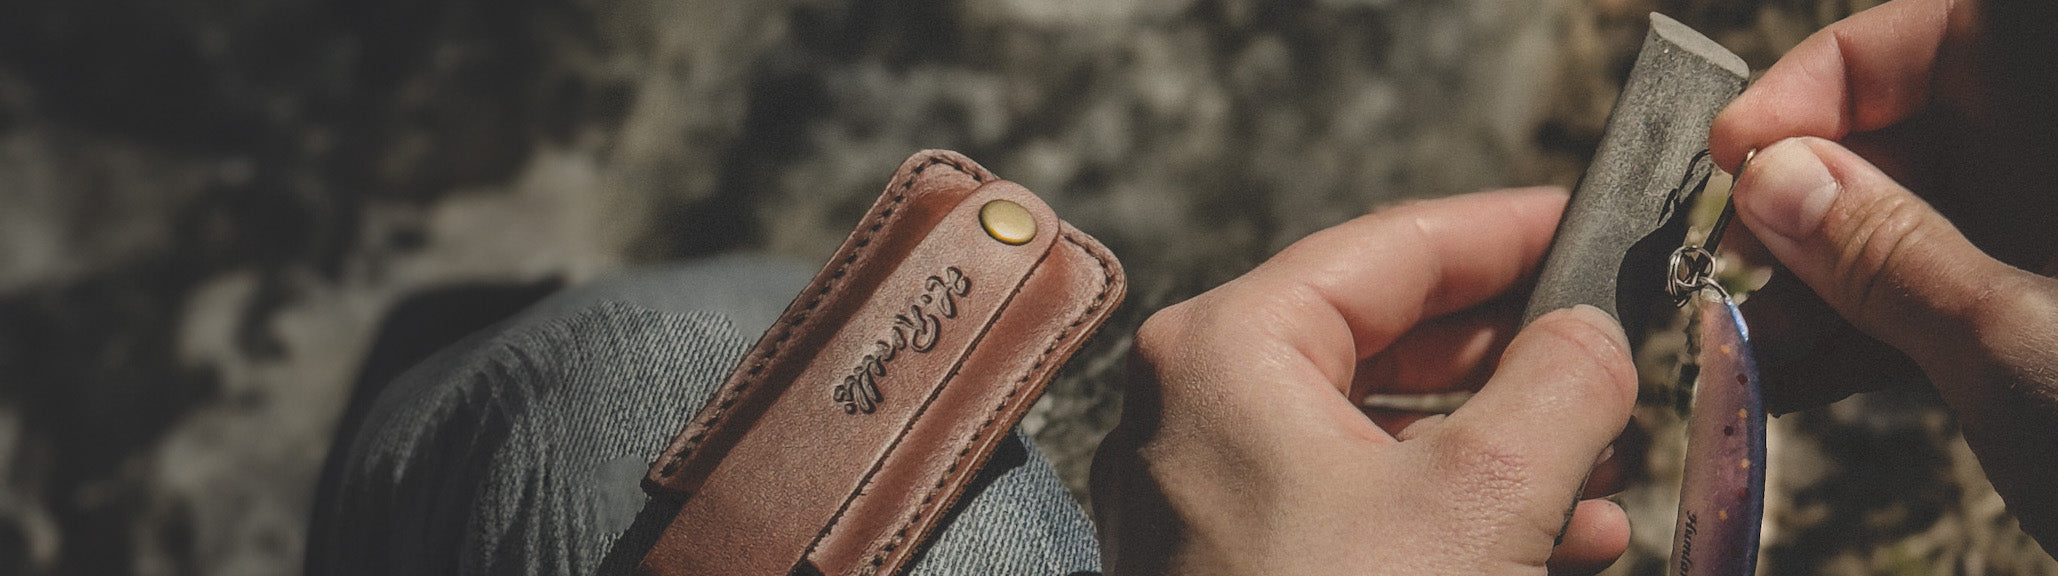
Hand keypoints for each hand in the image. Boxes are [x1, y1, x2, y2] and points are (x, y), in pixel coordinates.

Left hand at [1091, 188, 1636, 574]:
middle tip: (1610, 347)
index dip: (1503, 232)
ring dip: (1504, 445)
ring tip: (1609, 457)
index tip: (1588, 222)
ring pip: (1380, 433)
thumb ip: (1559, 383)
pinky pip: (1358, 509)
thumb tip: (1592, 329)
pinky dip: (1459, 513)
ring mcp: (1208, 498)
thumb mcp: (1487, 495)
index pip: (1388, 248)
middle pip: (1383, 338)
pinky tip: (1569, 539)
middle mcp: (1196, 411)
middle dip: (1512, 356)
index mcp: (1227, 352)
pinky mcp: (1237, 569)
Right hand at [1709, 0, 2057, 550]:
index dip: (1834, 76)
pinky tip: (1790, 375)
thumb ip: (1887, 252)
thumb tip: (1776, 178)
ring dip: (1823, 283)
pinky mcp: (2057, 332)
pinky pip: (1945, 302)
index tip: (1742, 146)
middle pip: (1924, 133)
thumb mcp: (2019, 344)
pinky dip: (1869, 337)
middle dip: (1811, 199)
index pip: (1953, 35)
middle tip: (1730, 259)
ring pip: (1923, 228)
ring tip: (1742, 338)